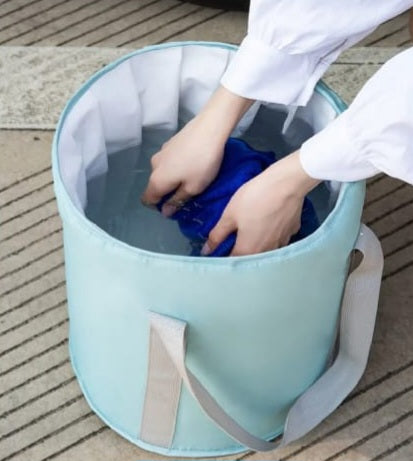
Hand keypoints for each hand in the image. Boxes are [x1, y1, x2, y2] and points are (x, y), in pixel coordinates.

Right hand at [141, 86, 253, 216]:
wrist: (209, 128)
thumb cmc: (202, 163)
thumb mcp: (194, 188)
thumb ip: (177, 201)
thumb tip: (165, 211)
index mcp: (157, 180)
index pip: (147, 200)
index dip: (159, 206)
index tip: (175, 205)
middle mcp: (154, 166)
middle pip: (156, 186)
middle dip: (168, 192)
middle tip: (189, 192)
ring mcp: (160, 153)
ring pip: (163, 172)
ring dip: (173, 178)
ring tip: (193, 176)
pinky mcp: (169, 143)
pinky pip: (169, 161)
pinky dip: (177, 165)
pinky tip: (193, 161)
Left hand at [201, 151, 320, 255]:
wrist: (286, 184)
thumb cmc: (254, 198)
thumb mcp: (229, 215)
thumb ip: (217, 235)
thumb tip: (207, 250)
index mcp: (247, 250)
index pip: (232, 263)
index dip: (224, 258)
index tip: (218, 252)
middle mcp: (266, 252)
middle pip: (250, 259)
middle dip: (240, 253)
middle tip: (234, 240)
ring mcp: (282, 243)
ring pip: (266, 251)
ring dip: (257, 246)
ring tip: (252, 231)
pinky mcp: (292, 232)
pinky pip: (278, 240)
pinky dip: (271, 237)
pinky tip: (269, 225)